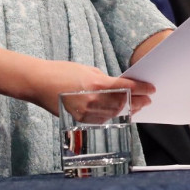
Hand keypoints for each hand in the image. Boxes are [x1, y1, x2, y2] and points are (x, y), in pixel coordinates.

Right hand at [29, 60, 155, 116]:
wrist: (38, 83)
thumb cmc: (62, 72)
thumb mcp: (87, 70)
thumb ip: (105, 79)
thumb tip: (119, 86)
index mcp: (96, 84)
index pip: (126, 88)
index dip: (141, 88)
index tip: (151, 88)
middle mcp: (92, 100)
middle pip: (122, 103)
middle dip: (137, 101)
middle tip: (148, 99)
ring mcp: (85, 112)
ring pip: (113, 114)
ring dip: (127, 110)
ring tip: (137, 106)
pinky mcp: (79, 119)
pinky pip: (101, 119)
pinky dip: (112, 115)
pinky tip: (119, 112)